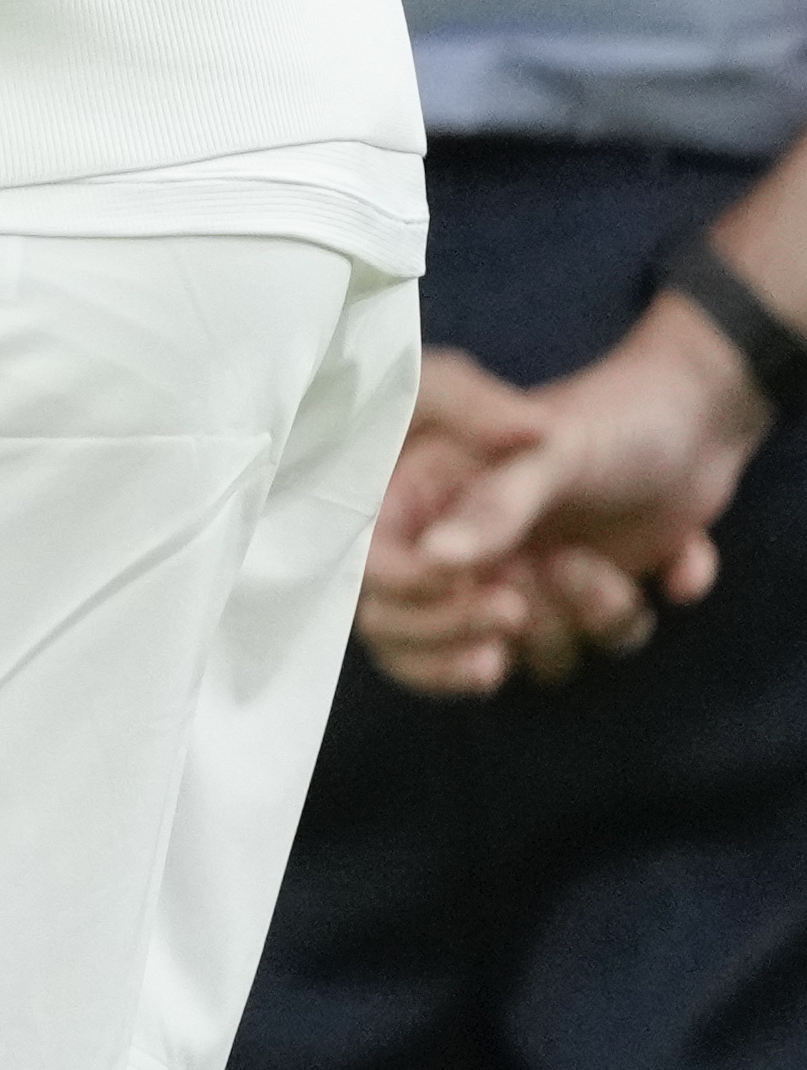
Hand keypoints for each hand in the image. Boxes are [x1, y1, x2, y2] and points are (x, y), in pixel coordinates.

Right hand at [367, 305, 756, 696]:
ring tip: (599, 568)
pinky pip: (591, 651)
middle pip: (412, 637)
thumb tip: (437, 557)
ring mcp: (520, 585)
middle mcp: (461, 552)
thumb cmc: (606, 415)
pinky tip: (667, 572)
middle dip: (463, 632)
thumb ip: (492, 503)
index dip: (407, 593)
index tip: (467, 585)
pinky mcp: (579, 608)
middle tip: (516, 609)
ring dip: (568, 623)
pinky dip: (627, 620)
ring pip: (516, 655)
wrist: (700, 419)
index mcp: (423, 499)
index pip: (369, 568)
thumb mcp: (547, 447)